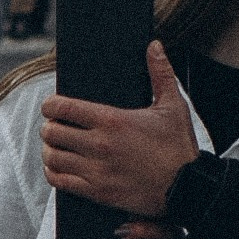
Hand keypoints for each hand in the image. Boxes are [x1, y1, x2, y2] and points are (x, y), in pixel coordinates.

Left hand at [41, 42, 198, 218]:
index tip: (51, 106)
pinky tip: (59, 167)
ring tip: (56, 146)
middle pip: (51, 132)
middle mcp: (100, 145)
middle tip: (55, 126)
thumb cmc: (179, 147)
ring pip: (52, 157)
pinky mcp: (98, 192)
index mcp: (113, 120)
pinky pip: (60, 181)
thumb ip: (161, 73)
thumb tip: (154, 46)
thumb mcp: (174, 106)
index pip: (63, 108)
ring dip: (50, 149)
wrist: (188, 188)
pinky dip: (53, 172)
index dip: (50, 105)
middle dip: (50, 126)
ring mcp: (97, 170)